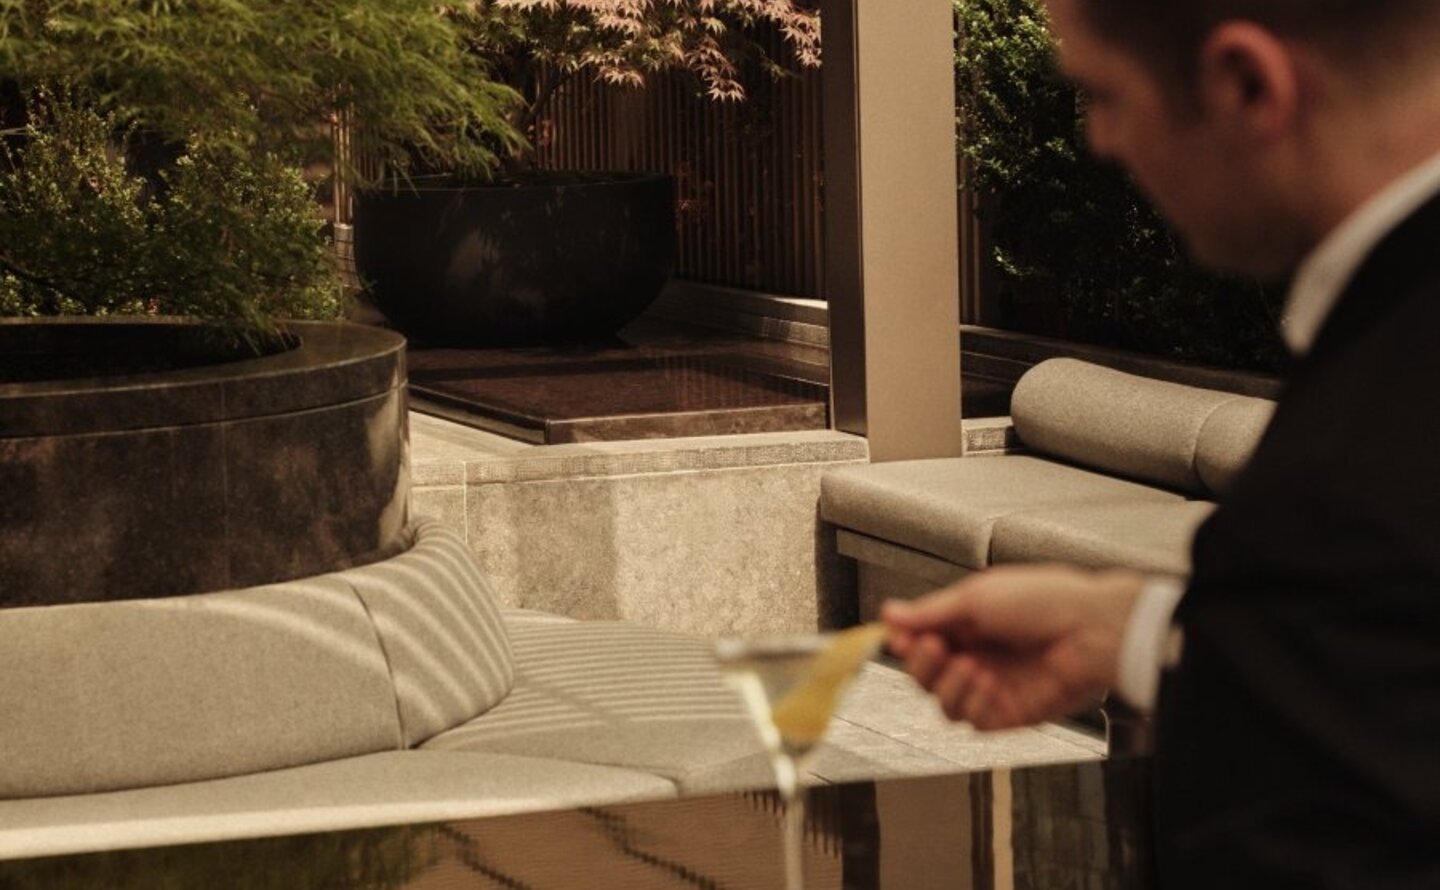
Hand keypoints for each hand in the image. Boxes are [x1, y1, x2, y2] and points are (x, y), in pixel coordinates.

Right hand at [882, 564, 1143, 729]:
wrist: (1092, 629)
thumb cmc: (1046, 601)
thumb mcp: (977, 596)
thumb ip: (930, 612)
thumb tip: (890, 613)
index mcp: (968, 625)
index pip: (920, 641)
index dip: (905, 641)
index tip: (897, 635)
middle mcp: (977, 657)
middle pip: (924, 676)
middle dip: (920, 662)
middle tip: (931, 646)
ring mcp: (992, 688)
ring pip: (942, 703)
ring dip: (945, 684)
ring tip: (968, 664)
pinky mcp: (1009, 713)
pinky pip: (970, 720)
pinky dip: (969, 701)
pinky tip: (985, 681)